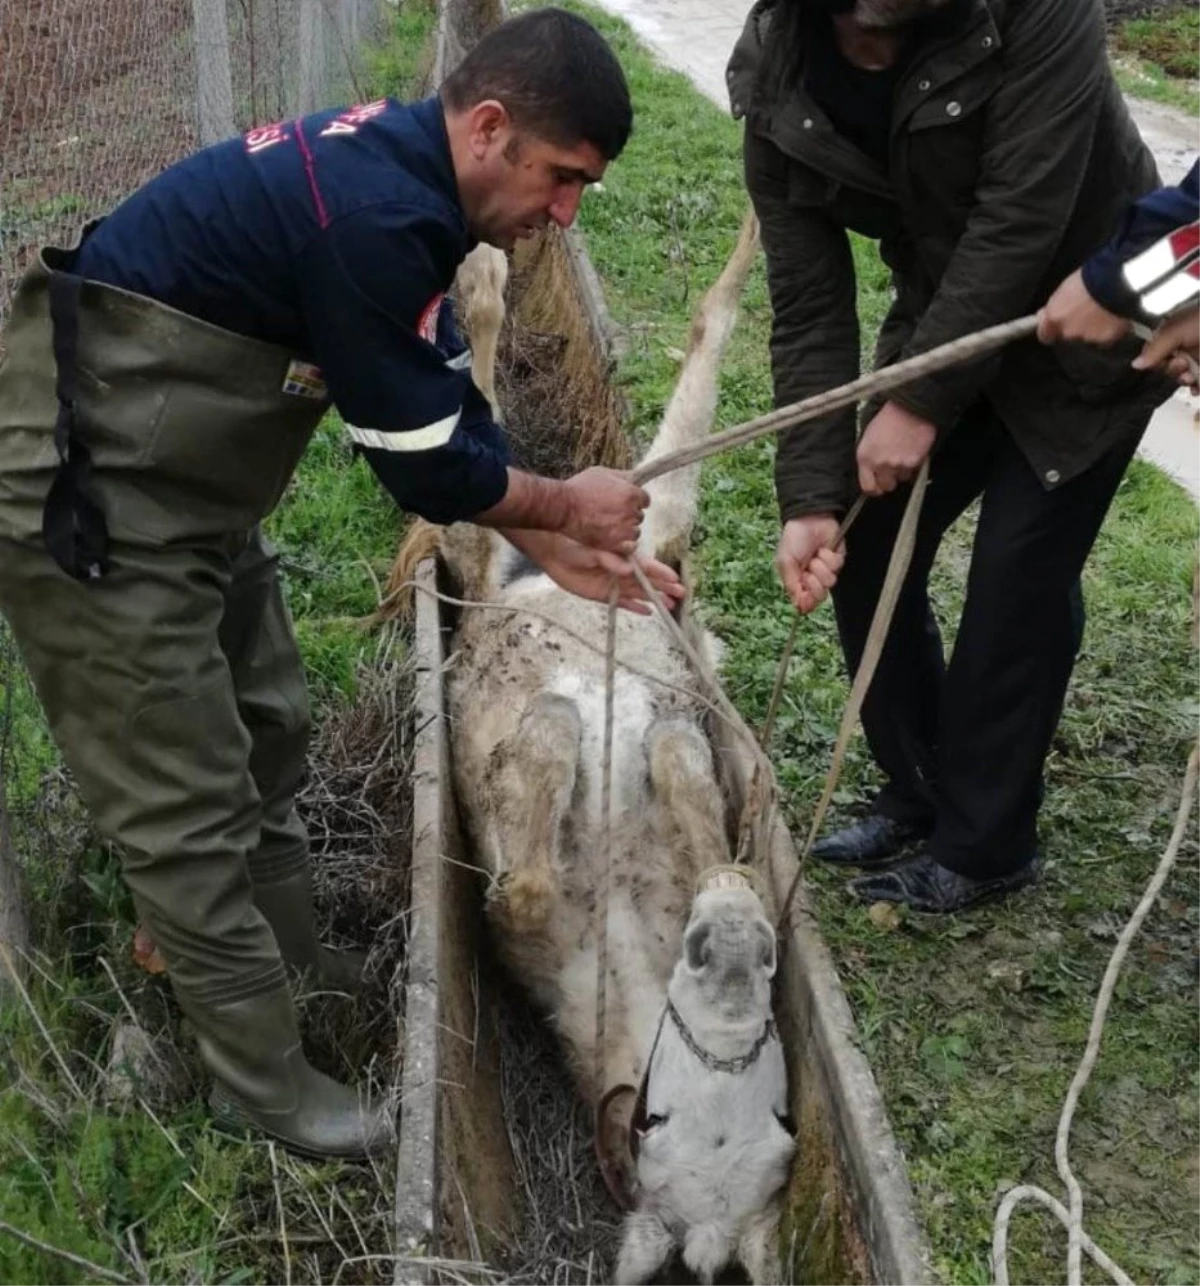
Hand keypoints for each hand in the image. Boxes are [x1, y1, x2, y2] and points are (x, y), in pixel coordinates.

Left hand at [509, 530, 685, 614]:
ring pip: (638, 593)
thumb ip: (611, 559)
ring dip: (654, 599)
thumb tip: (628, 569)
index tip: (675, 578)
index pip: (646, 566)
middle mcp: (621, 570)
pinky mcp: (601, 594)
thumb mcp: (594, 549)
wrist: (554, 550)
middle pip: (647, 581)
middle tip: (680, 594)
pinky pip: (621, 602)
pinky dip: (634, 607)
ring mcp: (612, 583)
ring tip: (670, 606)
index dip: (661, 573)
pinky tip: (648, 612)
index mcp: (622, 556)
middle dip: (664, 587)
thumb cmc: (575, 543)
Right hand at [561, 467, 649, 552]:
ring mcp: (624, 530)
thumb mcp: (602, 473)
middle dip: (629, 515)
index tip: (625, 503)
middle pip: (639, 516)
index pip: (645, 500)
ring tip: (608, 525)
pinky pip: (629, 546)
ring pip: (635, 532)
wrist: (563, 508)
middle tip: (611, 513)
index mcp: (631, 493)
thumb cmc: (580, 488)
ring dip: (625, 530)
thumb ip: (623, 476)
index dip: (635, 501)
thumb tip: (636, 478)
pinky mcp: (615, 544)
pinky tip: (610, 536)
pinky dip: (622, 544)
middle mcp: (631, 512)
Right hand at [776, 515, 844, 614]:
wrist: (809, 519)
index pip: (806, 602)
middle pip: (820, 596)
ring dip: (820, 567)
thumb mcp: (785, 562)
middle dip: (814, 583)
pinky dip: (829, 558)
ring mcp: (826, 570)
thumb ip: (791, 585)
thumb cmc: (793, 539)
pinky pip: (837, 567)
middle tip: (808, 571)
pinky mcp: (837, 560)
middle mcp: (813, 578)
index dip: (808, 602)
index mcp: (798, 581)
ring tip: (814, 556)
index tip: (805, 596)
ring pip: (830, 582)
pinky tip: (823, 550)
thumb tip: (799, 608)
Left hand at [856, 401, 935, 496]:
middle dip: (890, 480)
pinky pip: (914, 472)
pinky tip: (912, 451)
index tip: (878, 485)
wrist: (910, 407)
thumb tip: (872, 473)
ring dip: (903, 471)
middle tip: (893, 468)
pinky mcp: (914, 463)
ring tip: (904, 454)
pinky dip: (914, 465)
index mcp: (865, 457)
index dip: (874, 488)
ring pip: (901, 479)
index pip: (867, 487)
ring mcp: (898, 465)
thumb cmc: (888, 417)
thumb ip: (869, 458)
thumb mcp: (868, 437)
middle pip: (886, 487)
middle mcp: (880, 464)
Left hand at [1037, 269, 1130, 346]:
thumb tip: (1049, 312)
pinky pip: (1107, 336)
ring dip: (1095, 326)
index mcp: (1055, 317)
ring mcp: (1088, 337)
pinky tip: (1117, 315)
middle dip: (1077, 323)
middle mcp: (1068, 331)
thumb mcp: (1066, 287)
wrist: (1120, 280)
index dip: (1051, 330)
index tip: (1055, 324)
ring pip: (1089, 335)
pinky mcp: (1107, 339)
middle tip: (1088, 308)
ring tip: (1106, 308)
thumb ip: (1057, 304)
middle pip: (1070, 333)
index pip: (1044, 334)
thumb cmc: (1093, 277)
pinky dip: (1111, 328)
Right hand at [1132, 307, 1199, 386]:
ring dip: (1185, 381)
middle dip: (1173, 371)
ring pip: (1183, 378)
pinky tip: (1198, 387)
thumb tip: (1134, 365)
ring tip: (1194, 377)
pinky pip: (1197, 384)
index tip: (1172, 360)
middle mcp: (1185, 346)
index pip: (1155, 354)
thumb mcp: (1178, 329)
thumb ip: (1156, 347)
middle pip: (1167, 368)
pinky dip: (1197, 387)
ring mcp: (1197, 358)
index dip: (1158, 361)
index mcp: (1174, 333)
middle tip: (1185, 366)